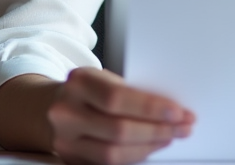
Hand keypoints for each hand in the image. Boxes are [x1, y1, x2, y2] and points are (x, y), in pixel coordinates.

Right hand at [47, 68, 194, 164]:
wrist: (52, 106)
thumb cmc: (87, 90)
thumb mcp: (104, 78)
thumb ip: (131, 91)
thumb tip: (170, 108)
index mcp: (79, 82)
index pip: (117, 97)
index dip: (150, 107)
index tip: (177, 111)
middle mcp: (67, 111)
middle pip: (118, 129)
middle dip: (157, 130)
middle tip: (182, 126)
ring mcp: (66, 139)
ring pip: (113, 153)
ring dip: (149, 146)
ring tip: (169, 137)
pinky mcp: (71, 159)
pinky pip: (108, 163)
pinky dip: (134, 156)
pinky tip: (150, 147)